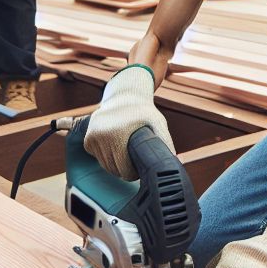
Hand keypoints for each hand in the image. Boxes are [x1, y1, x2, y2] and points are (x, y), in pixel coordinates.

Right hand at [83, 65, 173, 179]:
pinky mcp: (88, 139)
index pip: (125, 171)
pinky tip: (115, 145)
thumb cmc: (144, 112)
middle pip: (114, 170)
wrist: (125, 96)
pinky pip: (98, 158)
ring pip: (105, 166)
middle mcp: (102, 136)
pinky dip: (106, 156)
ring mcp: (93, 138)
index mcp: (118, 135)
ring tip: (126, 150)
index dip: (134, 171)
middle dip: (125, 168)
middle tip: (134, 156)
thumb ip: (166, 142)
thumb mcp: (158, 123)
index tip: (140, 163)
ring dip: (115, 164)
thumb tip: (177, 161)